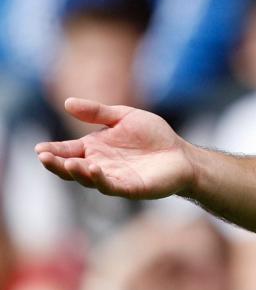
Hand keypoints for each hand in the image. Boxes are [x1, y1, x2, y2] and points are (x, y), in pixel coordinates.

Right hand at [35, 98, 195, 199]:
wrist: (182, 154)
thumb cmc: (154, 136)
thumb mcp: (124, 116)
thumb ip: (97, 112)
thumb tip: (67, 102)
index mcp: (94, 148)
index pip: (68, 150)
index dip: (53, 150)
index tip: (39, 148)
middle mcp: (99, 165)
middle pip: (71, 167)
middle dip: (57, 164)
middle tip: (44, 157)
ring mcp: (114, 178)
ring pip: (88, 179)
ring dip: (76, 172)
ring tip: (68, 164)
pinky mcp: (131, 187)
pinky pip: (112, 185)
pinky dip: (100, 179)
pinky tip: (93, 169)